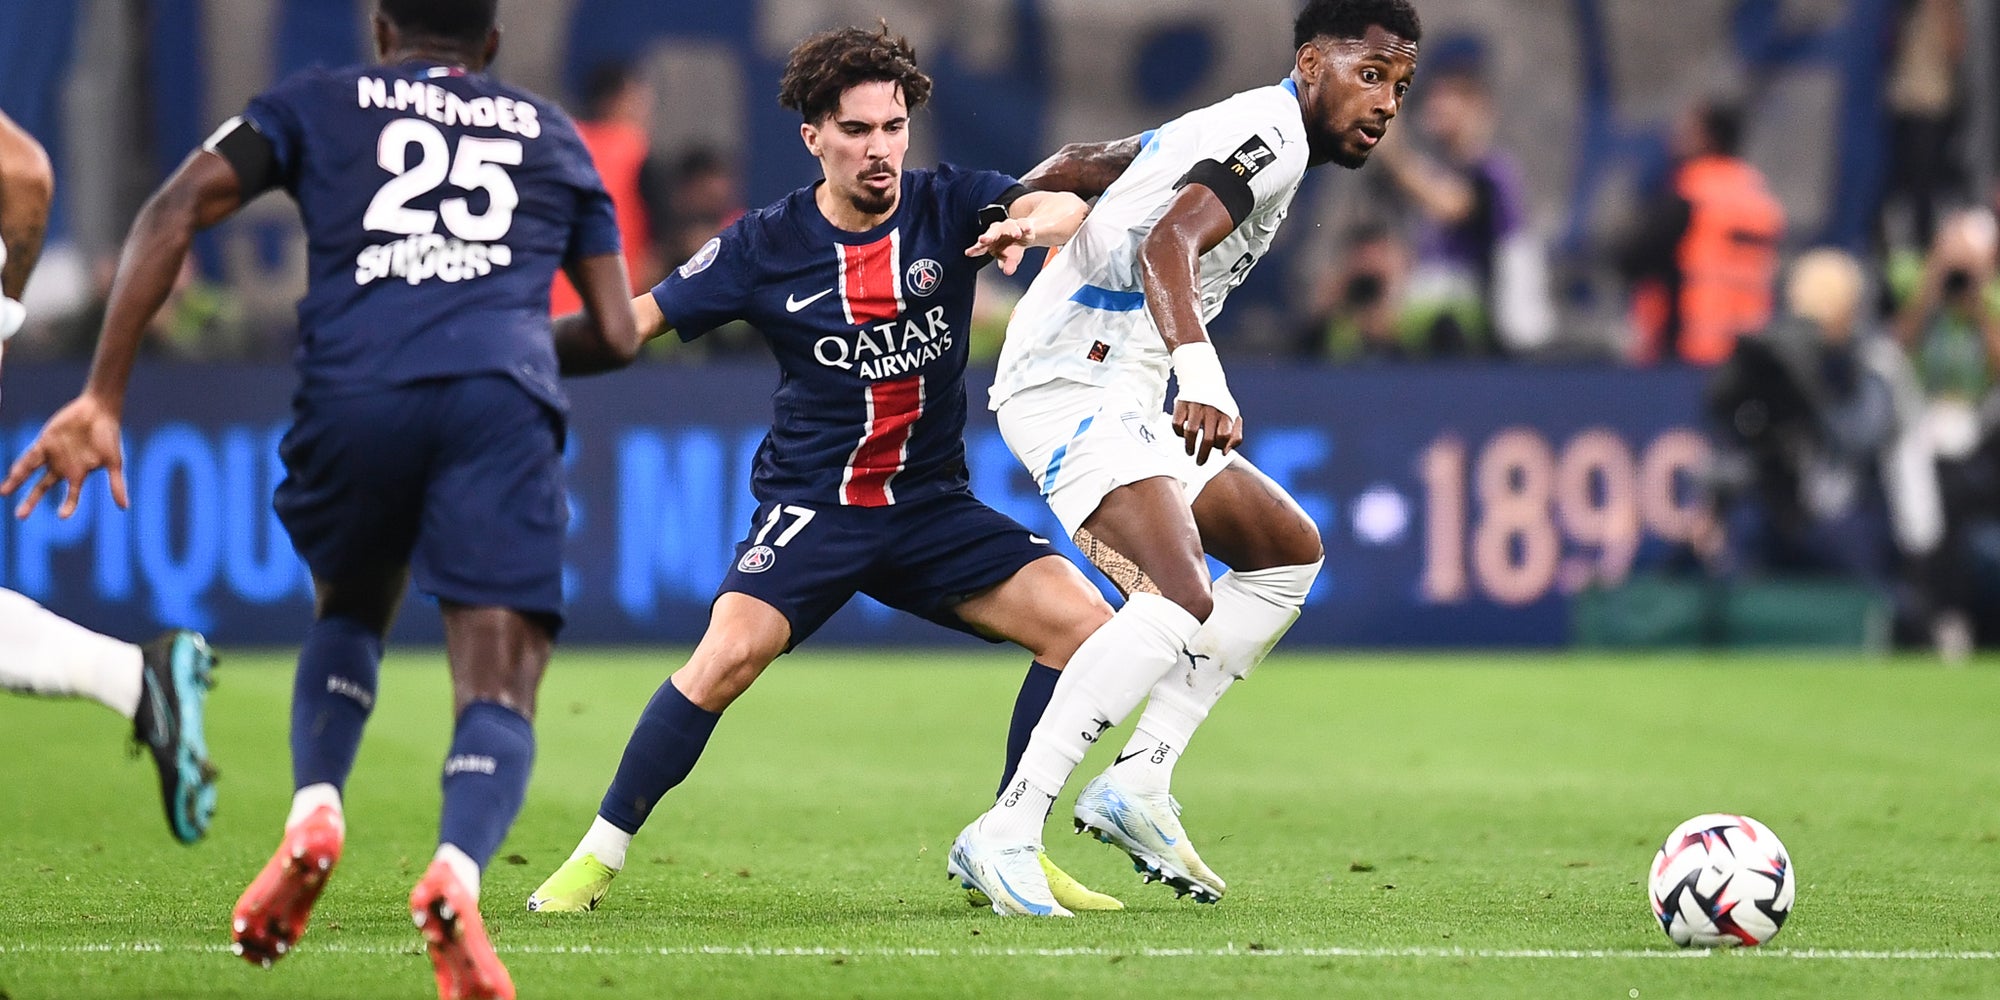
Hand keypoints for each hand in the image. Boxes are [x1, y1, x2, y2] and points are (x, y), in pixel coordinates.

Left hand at [2, 394, 127, 519]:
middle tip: (20, 516)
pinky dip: (22, 465)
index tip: (62, 516)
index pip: (71, 496)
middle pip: (42, 487)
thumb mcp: (114, 462)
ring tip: (4, 492)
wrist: (99, 410)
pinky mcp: (44, 442)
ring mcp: (51, 455)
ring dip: (16, 481)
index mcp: (78, 474)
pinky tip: (15, 473)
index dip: (68, 506)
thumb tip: (124, 507)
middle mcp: (61, 466)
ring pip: (29, 472)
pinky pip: (30, 456)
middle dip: (31, 501)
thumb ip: (116, 484)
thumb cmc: (109, 435)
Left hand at [964, 217, 1036, 274]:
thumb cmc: (1011, 246)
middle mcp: (998, 231)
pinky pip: (1024, 223)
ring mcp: (1010, 226)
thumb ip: (1008, 264)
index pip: (981, 246)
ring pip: (1009, 226)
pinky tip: (1028, 229)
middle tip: (983, 240)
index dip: (975, 249)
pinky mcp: (1022, 223)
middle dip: (987, 236)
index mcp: (991, 241)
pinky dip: (1026, 226)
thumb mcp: (1010, 258)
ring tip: (1016, 235)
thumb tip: (1007, 270)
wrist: (1025, 234)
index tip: (969, 253)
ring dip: (1013, 230)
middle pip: (991, 232)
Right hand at [1171, 399, 1243, 465]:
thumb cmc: (1220, 403)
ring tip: (1190, 451)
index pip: (1224, 436)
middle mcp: (1211, 411)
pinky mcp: (1181, 405)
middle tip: (1200, 462)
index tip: (1216, 450)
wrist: (1204, 377)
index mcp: (1225, 414)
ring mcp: (1195, 407)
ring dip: (1189, 447)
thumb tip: (1225, 453)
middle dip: (1203, 455)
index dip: (1220, 446)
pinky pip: (1177, 424)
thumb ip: (1235, 436)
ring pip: (1190, 433)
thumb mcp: (1233, 416)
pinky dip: (1178, 433)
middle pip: (1208, 439)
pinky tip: (1182, 434)